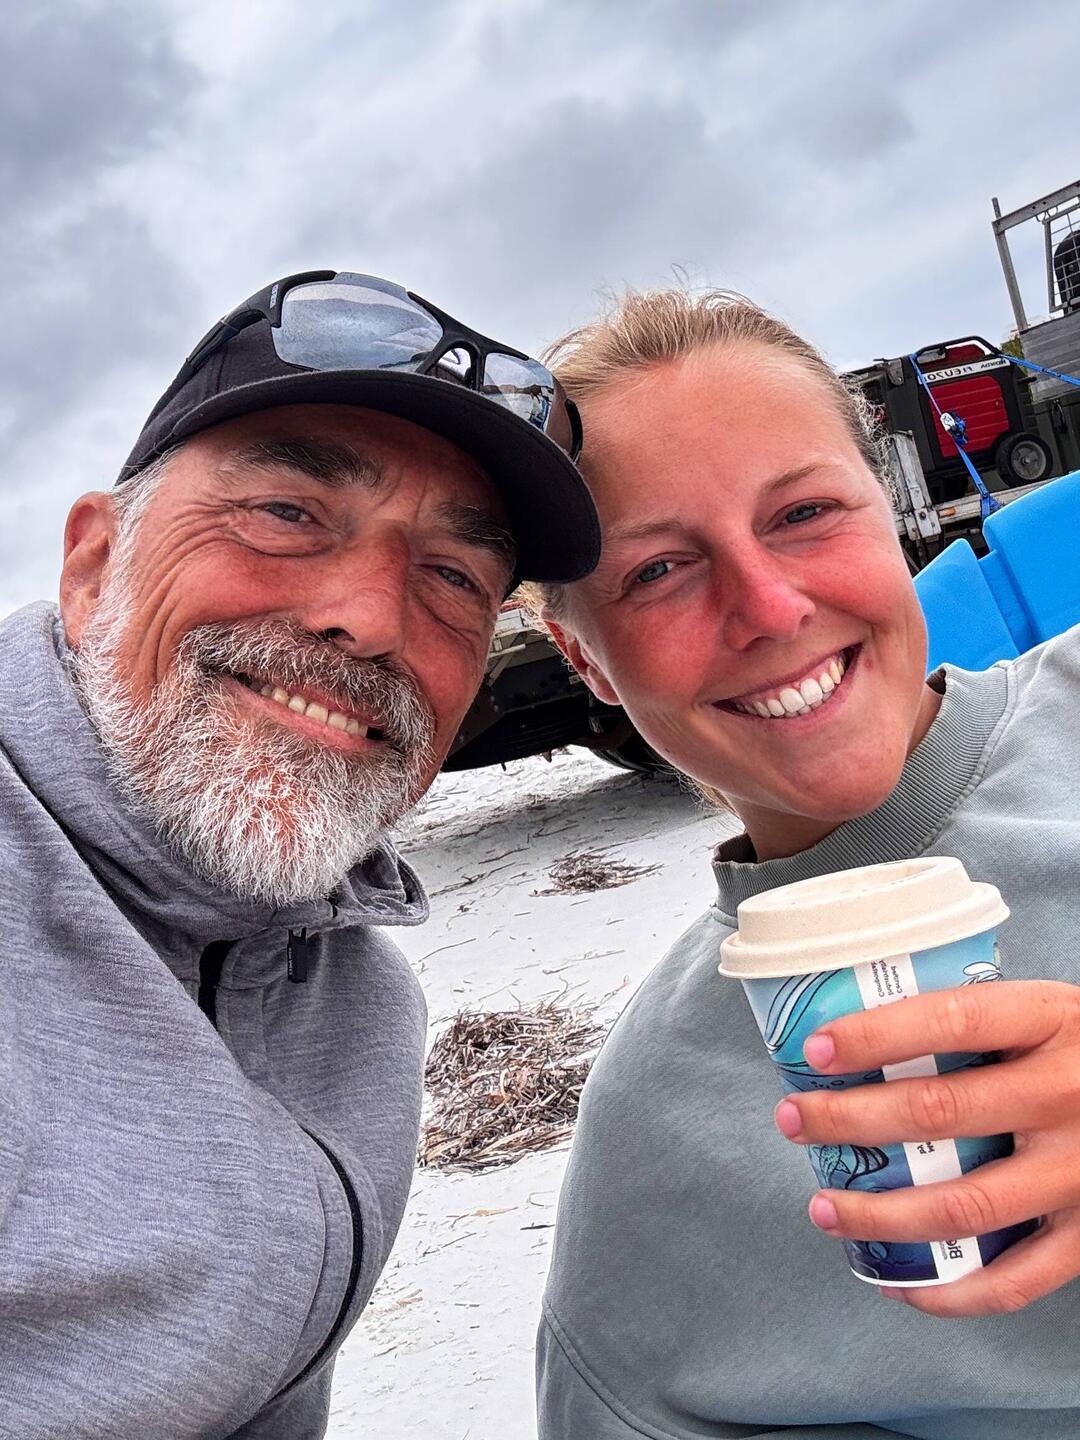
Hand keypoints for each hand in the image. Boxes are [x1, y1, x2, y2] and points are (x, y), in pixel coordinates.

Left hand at [772, 980, 1079, 1316]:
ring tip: (825, 1207)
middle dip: (851, 1119)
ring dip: (881, 1214)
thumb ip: (973, 1019)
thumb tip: (853, 1028)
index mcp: (1051, 1020)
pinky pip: (1017, 1279)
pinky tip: (898, 1281)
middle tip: (795, 1120)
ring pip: (966, 1205)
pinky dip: (951, 1292)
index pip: (951, 1019)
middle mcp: (1068, 1094)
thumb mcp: (1042, 1010)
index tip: (816, 1049)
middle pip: (942, 1112)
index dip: (877, 1035)